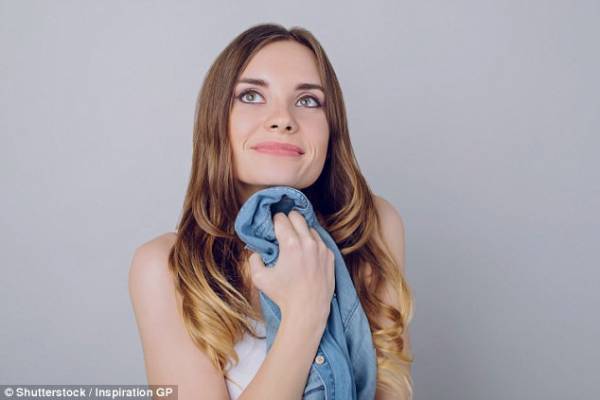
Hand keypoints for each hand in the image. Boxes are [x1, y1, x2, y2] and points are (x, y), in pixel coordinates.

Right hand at [247, 210, 334, 324]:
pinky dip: (312, 242)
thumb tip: (256, 252)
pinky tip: (306, 253)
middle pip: (297, 216)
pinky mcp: (329, 256)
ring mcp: (321, 248)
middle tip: (282, 229)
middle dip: (288, 219)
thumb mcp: (260, 279)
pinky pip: (320, 241)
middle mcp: (308, 242)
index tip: (272, 227)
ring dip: (301, 231)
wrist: (308, 310)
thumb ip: (254, 261)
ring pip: (310, 227)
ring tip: (295, 242)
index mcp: (291, 244)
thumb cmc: (283, 295)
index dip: (274, 221)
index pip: (281, 219)